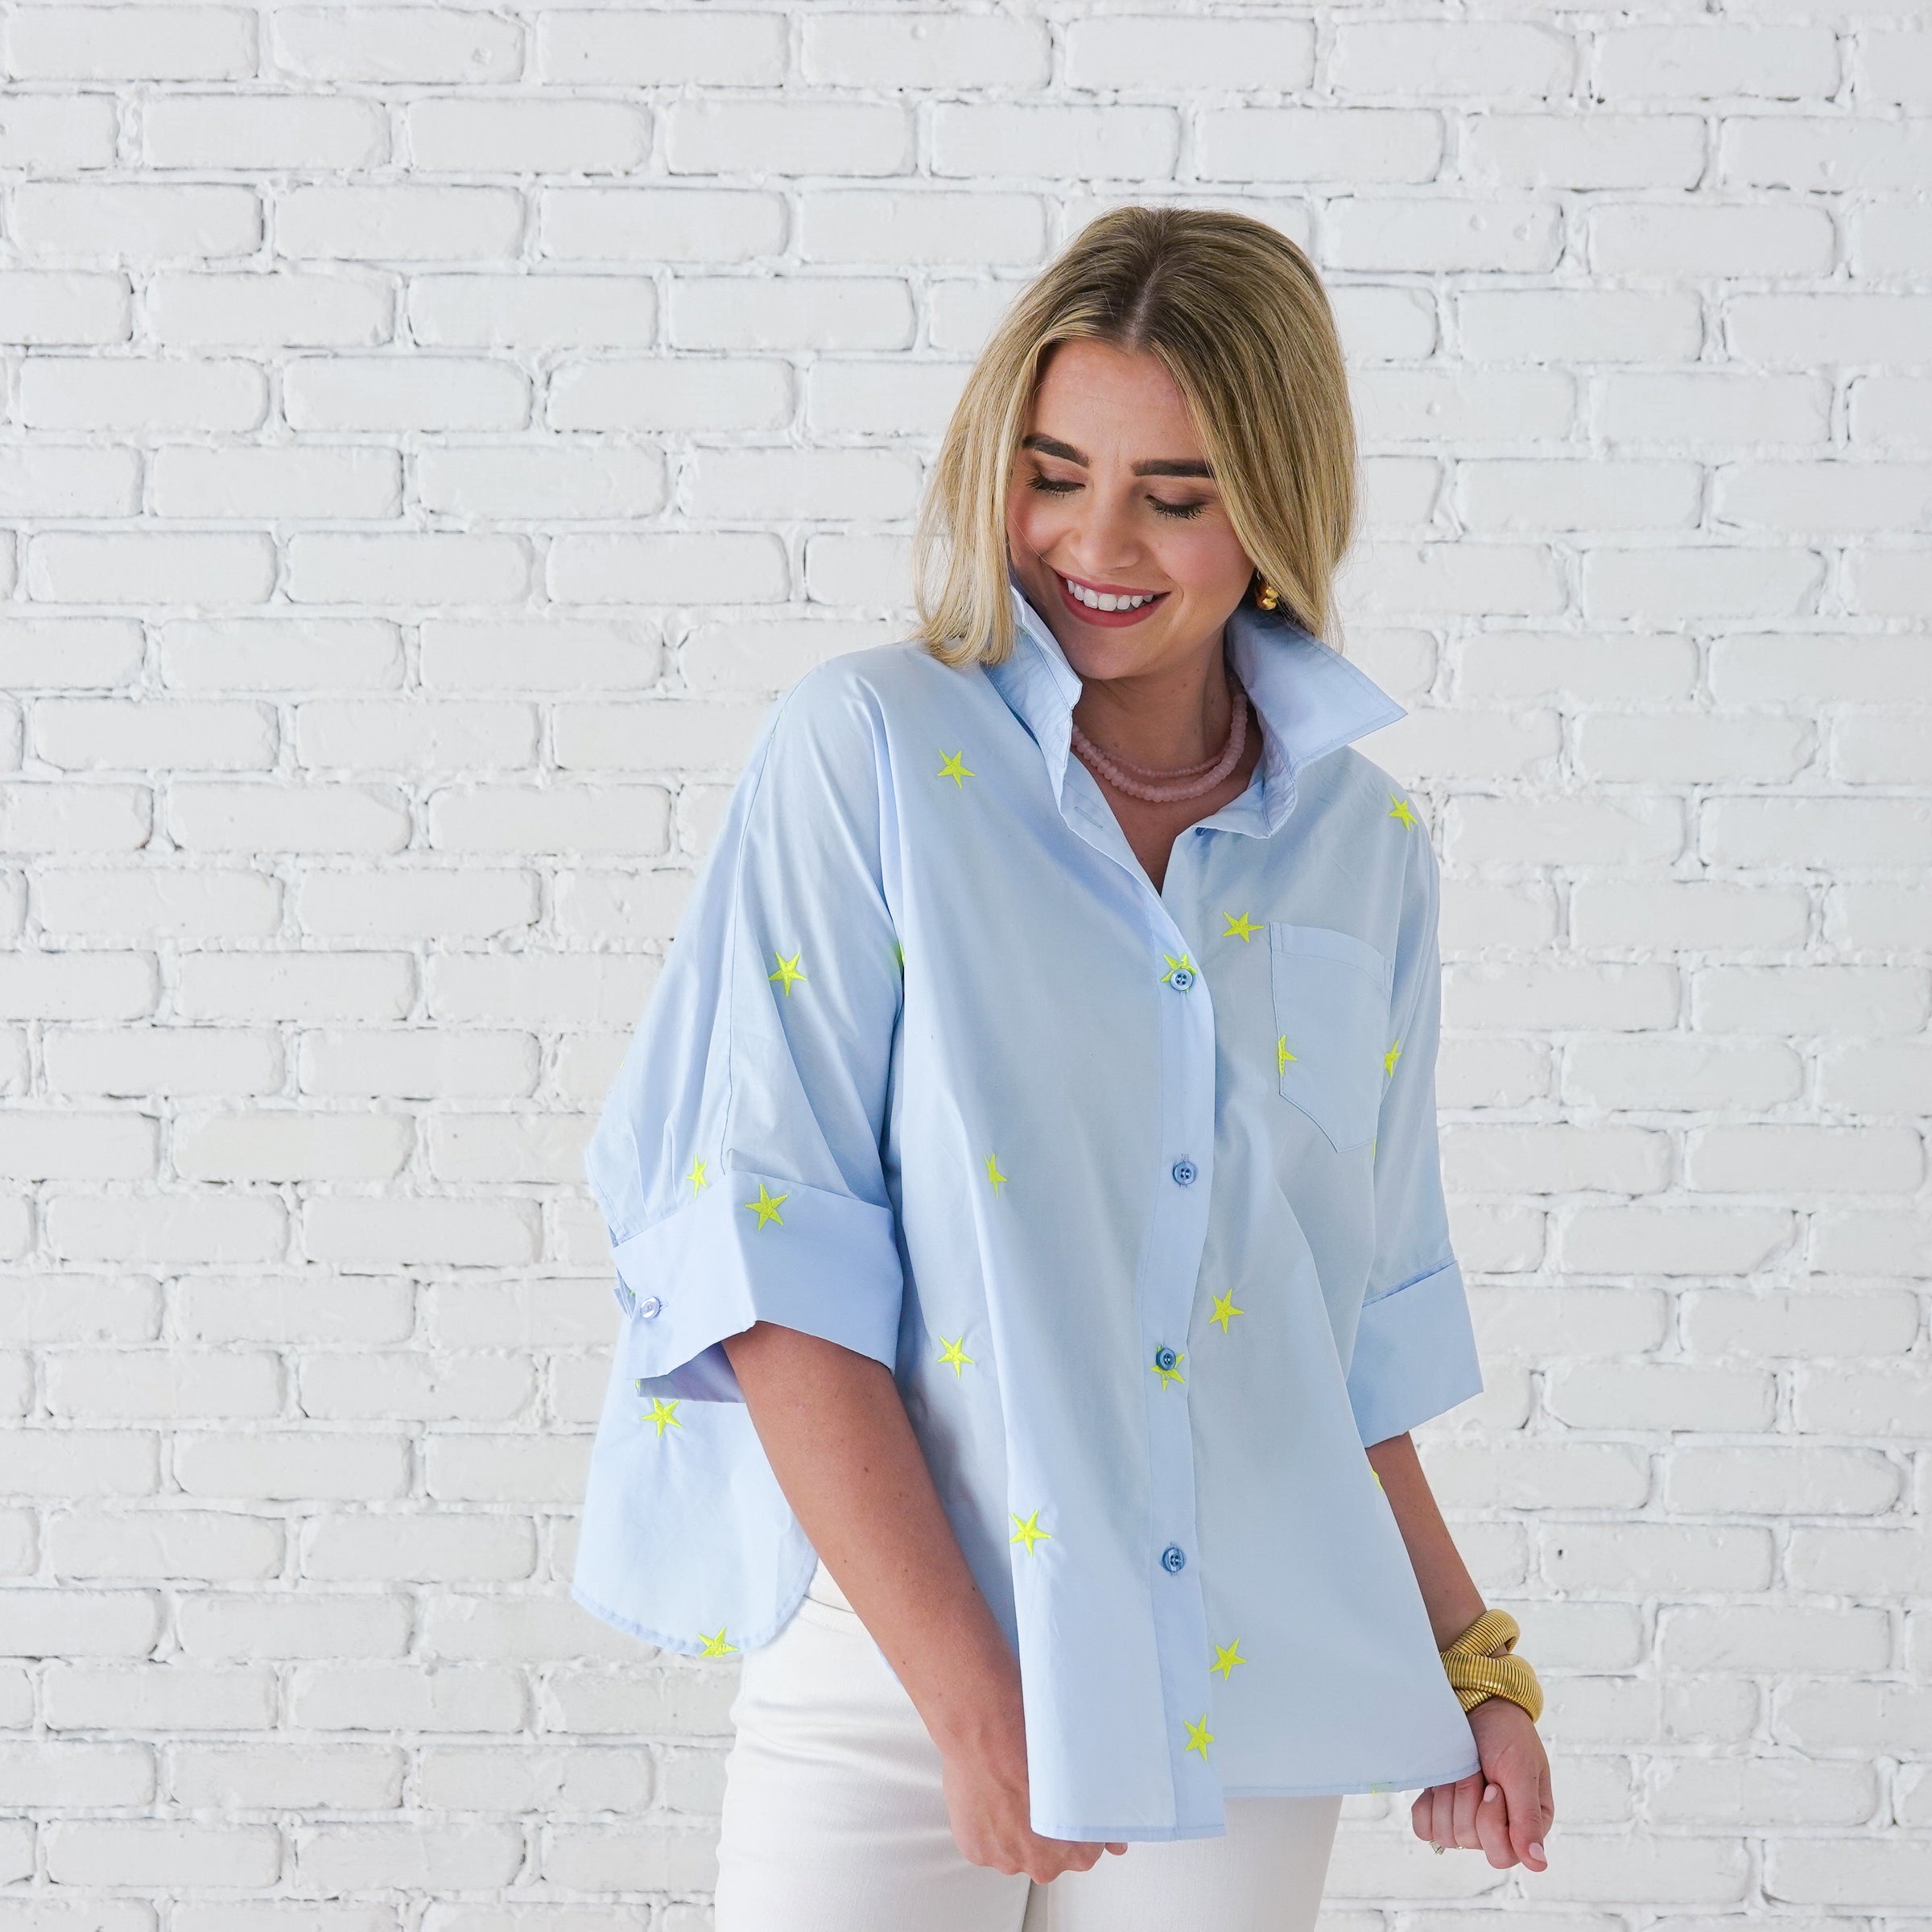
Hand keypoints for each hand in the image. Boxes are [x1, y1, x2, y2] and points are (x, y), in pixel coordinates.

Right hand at [939, 1698, 1127, 1883]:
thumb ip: (1100, 1823)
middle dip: (1043, 1833)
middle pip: (1048, 1856)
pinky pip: (986, 1845)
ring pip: (1014, 1850)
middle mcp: (1042, 1866)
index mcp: (1077, 1853)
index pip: (1084, 1851)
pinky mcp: (976, 1851)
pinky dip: (987, 1827)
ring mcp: (1006, 1860)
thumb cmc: (1034, 1743)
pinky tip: (989, 1796)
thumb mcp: (1079, 1776)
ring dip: (1013, 1830)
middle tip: (1034, 1794)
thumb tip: (1118, 1845)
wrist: (984, 1728)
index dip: (1075, 1826)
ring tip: (1009, 1791)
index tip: (1064, 1805)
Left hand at [1411, 1697, 1552, 1869]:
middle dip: (1467, 1797)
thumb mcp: (1520, 1771)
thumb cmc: (1506, 1734)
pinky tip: (1439, 1781)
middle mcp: (1497, 1828)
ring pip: (1444, 1834)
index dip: (1490, 1821)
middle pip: (1468, 1840)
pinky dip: (1427, 1803)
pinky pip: (1424, 1827)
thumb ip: (1527, 1819)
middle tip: (1476, 1769)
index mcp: (1526, 1826)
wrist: (1477, 1703)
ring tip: (1460, 1769)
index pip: (1501, 1855)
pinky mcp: (1441, 1807)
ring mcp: (1466, 1818)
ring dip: (1448, 1794)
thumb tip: (1538, 1865)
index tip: (1492, 1785)